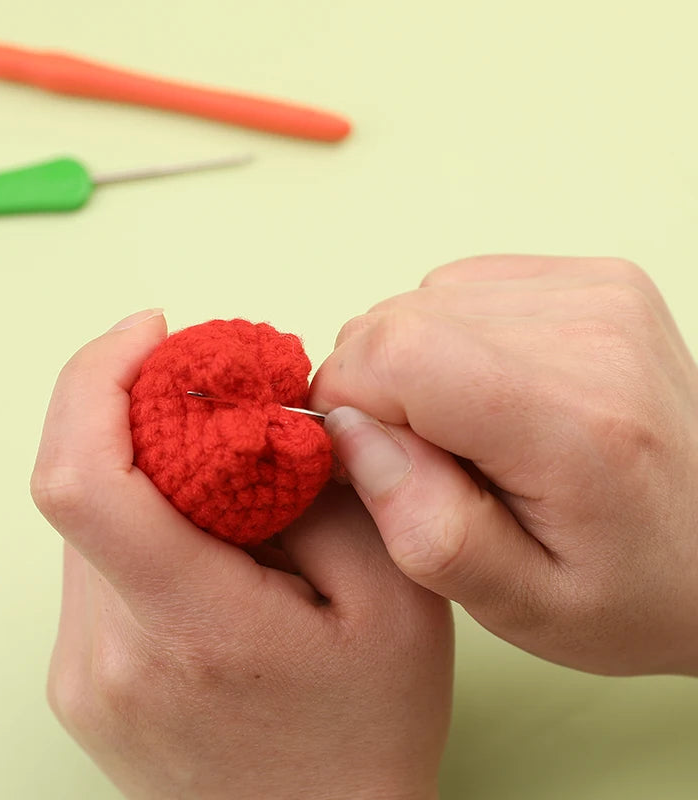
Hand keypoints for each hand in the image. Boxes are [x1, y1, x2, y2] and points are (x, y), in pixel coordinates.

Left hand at [31, 310, 452, 799]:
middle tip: (218, 401)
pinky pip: (95, 563)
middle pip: (84, 480)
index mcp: (188, 627)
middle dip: (142, 413)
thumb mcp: (394, 599)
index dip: (96, 379)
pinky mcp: (83, 680)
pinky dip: (143, 519)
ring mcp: (82, 673)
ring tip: (230, 485)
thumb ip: (338, 490)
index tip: (151, 334)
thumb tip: (277, 413)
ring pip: (90, 519)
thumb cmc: (365, 736)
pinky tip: (209, 538)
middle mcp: (107, 653)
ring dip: (148, 469)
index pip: (83, 478)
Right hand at [311, 256, 697, 676]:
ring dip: (411, 367)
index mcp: (571, 419)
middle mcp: (588, 330)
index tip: (370, 462)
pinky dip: (447, 341)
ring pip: (419, 299)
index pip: (390, 353)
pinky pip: (460, 289)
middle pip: (395, 320)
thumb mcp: (521, 604)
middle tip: (425, 459)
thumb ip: (423, 524)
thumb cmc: (635, 587)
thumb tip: (349, 431)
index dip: (347, 405)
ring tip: (464, 431)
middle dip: (374, 391)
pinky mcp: (592, 279)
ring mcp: (595, 291)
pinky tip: (486, 394)